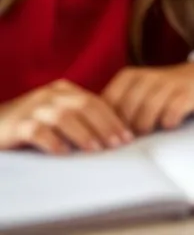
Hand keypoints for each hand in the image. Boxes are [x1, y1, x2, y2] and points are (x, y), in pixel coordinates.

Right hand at [0, 80, 132, 153]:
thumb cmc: (29, 123)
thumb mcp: (55, 113)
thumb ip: (78, 117)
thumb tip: (112, 134)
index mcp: (63, 90)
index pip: (95, 101)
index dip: (114, 118)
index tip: (128, 137)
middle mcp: (49, 95)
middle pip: (84, 106)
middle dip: (105, 126)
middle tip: (118, 144)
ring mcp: (32, 108)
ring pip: (64, 117)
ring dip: (83, 133)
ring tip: (96, 150)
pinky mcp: (16, 125)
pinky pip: (38, 131)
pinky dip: (53, 142)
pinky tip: (63, 153)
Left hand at [101, 62, 193, 135]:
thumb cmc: (164, 92)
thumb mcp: (138, 92)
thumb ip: (119, 106)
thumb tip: (97, 132)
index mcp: (130, 76)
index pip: (108, 101)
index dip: (107, 123)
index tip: (110, 137)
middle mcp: (148, 76)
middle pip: (127, 108)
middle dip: (127, 128)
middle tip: (131, 138)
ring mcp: (169, 83)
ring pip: (148, 110)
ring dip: (147, 126)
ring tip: (150, 131)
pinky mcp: (187, 93)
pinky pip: (172, 112)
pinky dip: (169, 122)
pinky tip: (170, 124)